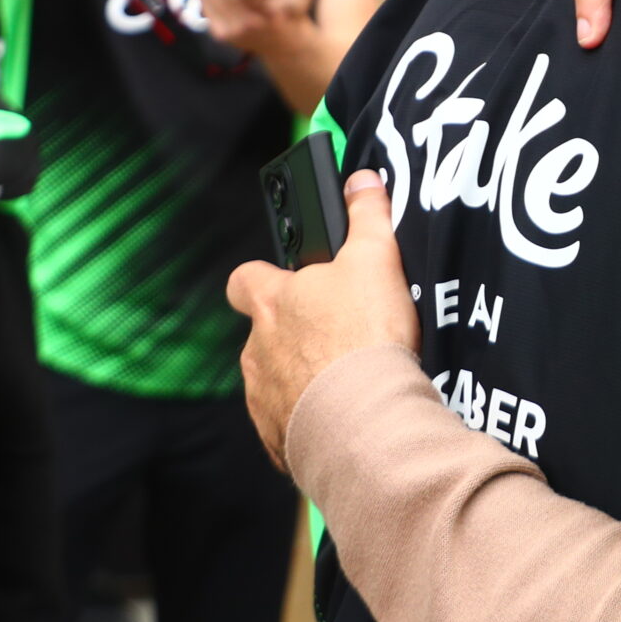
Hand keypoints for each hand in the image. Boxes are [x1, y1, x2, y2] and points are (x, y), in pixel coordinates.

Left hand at [230, 170, 418, 469]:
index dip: (264, 278)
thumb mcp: (376, 260)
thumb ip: (366, 217)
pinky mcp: (278, 439)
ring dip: (303, 378)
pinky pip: (288, 425)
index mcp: (271, 303)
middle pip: (264, 334)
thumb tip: (360, 182)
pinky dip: (310, 420)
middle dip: (294, 335)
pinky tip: (345, 414)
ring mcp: (262, 397)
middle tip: (339, 336)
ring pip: (275, 380)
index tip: (291, 281)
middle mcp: (256, 350)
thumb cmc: (364, 337)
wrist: (364, 422)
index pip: (244, 280)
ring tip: (348, 379)